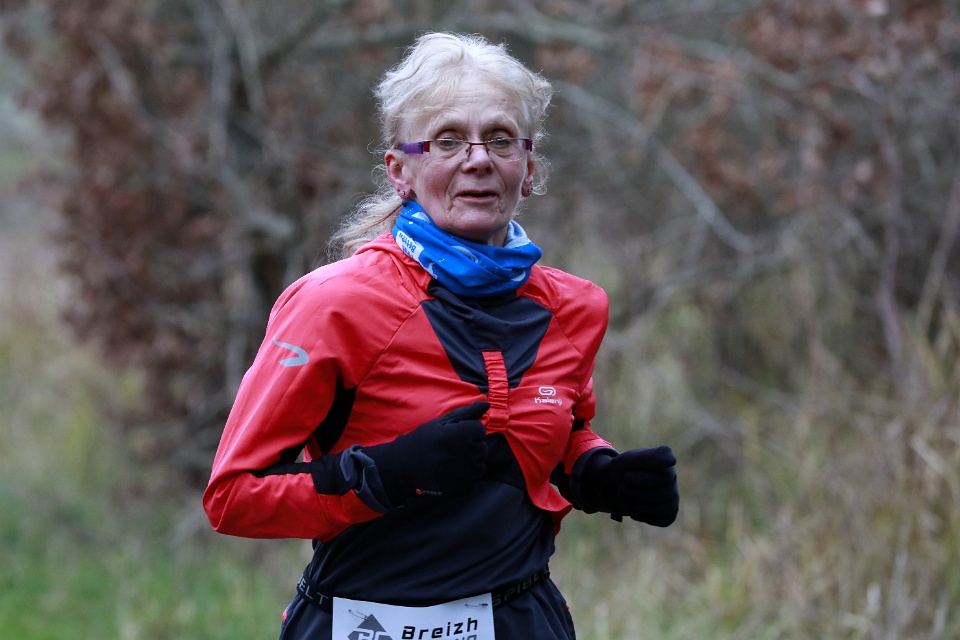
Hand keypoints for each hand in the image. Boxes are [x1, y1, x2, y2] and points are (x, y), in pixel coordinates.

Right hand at [363, 401, 489, 507]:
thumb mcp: (440, 423)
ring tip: (450, 464)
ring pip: (480, 466)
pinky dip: (465, 480)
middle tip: (450, 451)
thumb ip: (466, 413)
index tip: (452, 437)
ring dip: (469, 465)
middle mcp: (466, 453)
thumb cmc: (422, 442)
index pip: (479, 430)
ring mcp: (466, 472)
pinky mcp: (463, 488)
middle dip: (470, 448)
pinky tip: (449, 476)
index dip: (467, 432)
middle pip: (482, 448)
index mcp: (460, 434)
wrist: (402, 469)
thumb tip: (487, 405)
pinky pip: (474, 481)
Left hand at [580, 446, 678, 526]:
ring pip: (664, 509)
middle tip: (622, 487)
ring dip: (637, 505)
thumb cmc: (623, 469)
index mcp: (666, 461)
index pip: (664, 476)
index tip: (627, 475)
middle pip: (663, 495)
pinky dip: (644, 516)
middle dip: (636, 494)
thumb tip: (673, 461)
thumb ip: (649, 458)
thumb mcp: (630, 460)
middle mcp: (673, 478)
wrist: (613, 484)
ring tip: (625, 497)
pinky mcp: (669, 513)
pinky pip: (664, 520)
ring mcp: (673, 496)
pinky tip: (633, 508)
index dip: (642, 480)